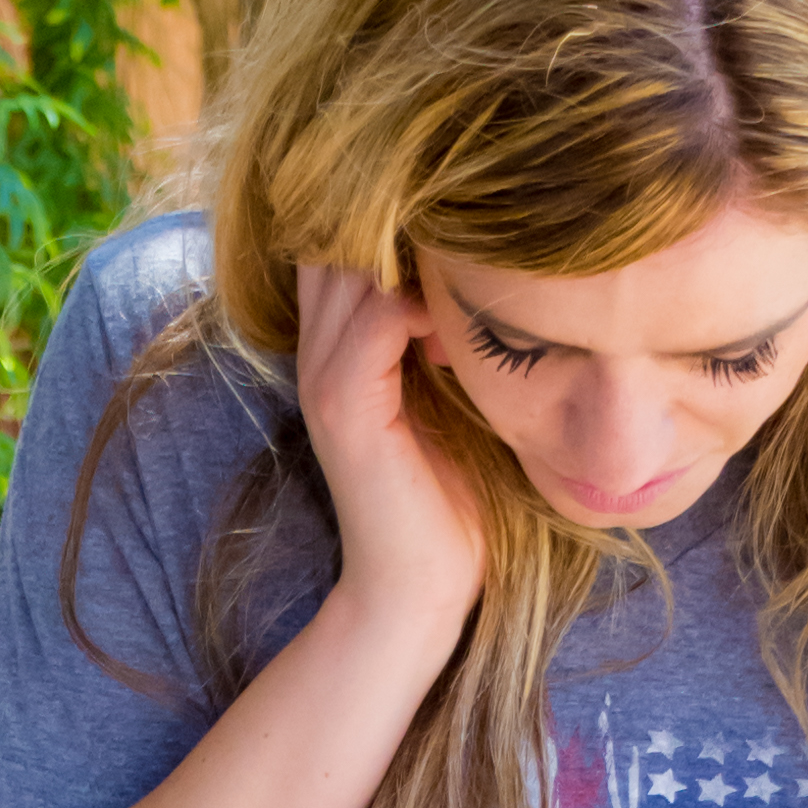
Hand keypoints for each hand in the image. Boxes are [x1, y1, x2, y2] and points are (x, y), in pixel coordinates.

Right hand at [294, 257, 486, 652]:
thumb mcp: (450, 399)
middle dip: (401, 222)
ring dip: (420, 260)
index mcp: (338, 345)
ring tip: (474, 279)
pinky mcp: (346, 408)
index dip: (393, 217)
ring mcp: (324, 377)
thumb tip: (490, 273)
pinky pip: (380, 319)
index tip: (463, 231)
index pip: (344, 239)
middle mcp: (318, 351)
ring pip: (356, 266)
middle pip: (341, 237)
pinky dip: (427, 307)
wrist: (421, 590)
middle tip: (468, 234)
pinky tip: (463, 334)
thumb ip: (444, 336)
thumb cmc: (449, 502)